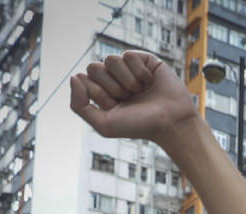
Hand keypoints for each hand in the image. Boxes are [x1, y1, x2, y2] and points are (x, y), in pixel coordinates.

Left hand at [70, 51, 198, 147]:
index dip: (98, 92)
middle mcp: (114, 79)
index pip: (84, 79)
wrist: (171, 122)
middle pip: (94, 67)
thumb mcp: (103, 124)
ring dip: (126, 79)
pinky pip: (129, 55)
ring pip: (110, 59)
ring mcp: (129, 69)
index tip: (114, 105)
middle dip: (110, 85)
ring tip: (140, 91)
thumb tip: (74, 76)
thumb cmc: (140, 126)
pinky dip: (139, 71)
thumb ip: (79, 105)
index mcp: (102, 93)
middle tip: (128, 98)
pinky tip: (149, 82)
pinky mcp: (144, 60)